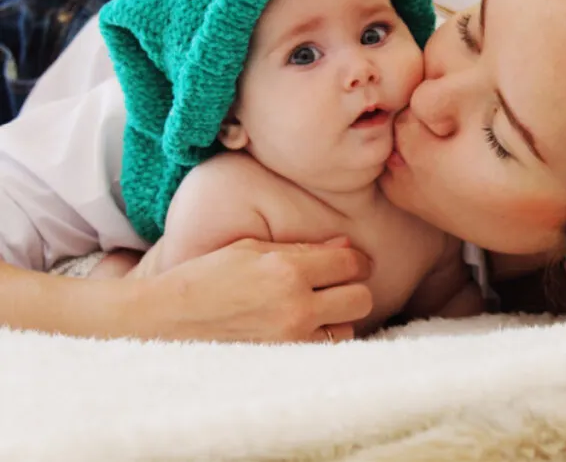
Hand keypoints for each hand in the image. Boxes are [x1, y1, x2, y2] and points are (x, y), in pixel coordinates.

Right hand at [129, 237, 373, 342]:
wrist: (163, 321)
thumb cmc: (206, 277)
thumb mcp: (251, 248)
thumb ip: (302, 248)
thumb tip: (346, 243)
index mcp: (286, 270)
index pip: (351, 263)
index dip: (353, 260)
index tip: (346, 262)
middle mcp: (294, 307)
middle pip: (361, 299)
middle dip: (351, 289)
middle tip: (331, 287)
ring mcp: (290, 340)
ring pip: (347, 330)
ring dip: (336, 319)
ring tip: (311, 311)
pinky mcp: (282, 364)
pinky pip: (323, 353)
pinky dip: (320, 341)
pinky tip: (301, 330)